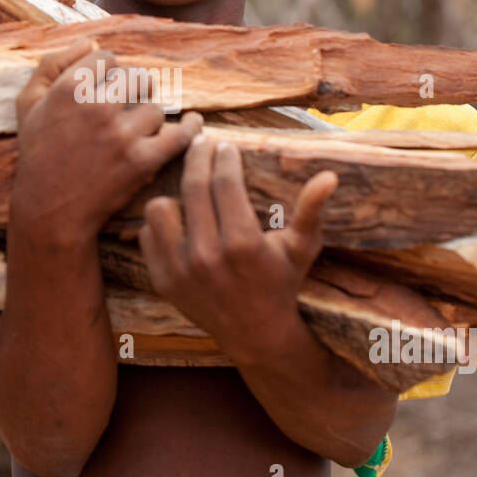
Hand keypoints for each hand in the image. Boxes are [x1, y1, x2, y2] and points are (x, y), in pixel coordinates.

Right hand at [10, 37, 202, 243]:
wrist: (50, 210)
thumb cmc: (38, 154)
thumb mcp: (27, 104)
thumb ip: (51, 64)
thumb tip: (89, 41)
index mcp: (68, 89)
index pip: (108, 58)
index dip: (108, 72)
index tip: (106, 88)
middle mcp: (96, 107)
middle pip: (137, 78)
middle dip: (134, 91)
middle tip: (127, 107)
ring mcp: (121, 135)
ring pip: (155, 108)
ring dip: (149, 119)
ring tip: (135, 133)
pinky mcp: (141, 161)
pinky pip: (179, 135)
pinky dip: (190, 128)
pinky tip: (193, 123)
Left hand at [138, 132, 337, 366]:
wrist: (256, 334)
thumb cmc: (282, 282)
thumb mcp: (302, 248)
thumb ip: (312, 210)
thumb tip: (329, 176)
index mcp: (242, 242)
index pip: (225, 182)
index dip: (224, 157)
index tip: (226, 145)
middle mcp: (206, 255)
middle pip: (192, 187)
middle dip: (198, 157)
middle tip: (202, 143)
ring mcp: (180, 269)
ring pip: (159, 207)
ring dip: (174, 194)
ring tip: (189, 190)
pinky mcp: (162, 280)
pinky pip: (147, 235)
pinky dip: (161, 225)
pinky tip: (180, 220)